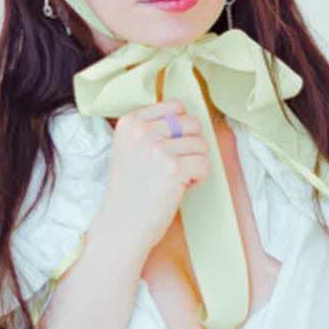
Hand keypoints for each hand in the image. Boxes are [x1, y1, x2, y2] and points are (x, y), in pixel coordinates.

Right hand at [99, 98, 208, 256]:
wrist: (123, 223)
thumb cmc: (131, 189)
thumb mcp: (129, 148)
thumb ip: (151, 128)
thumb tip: (186, 114)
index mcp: (129, 122)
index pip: (176, 105)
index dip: (181, 128)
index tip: (169, 148)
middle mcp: (141, 132)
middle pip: (192, 123)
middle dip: (191, 146)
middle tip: (174, 166)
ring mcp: (157, 149)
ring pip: (202, 144)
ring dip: (195, 163)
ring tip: (176, 178)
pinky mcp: (173, 168)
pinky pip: (204, 163)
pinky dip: (199, 178)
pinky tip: (181, 187)